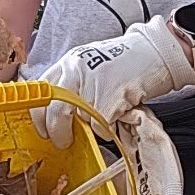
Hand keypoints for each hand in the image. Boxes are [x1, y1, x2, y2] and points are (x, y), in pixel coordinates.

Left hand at [32, 16, 194, 147]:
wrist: (154, 52)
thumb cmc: (124, 62)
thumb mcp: (90, 65)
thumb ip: (72, 84)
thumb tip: (57, 113)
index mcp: (69, 63)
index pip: (40, 92)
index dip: (39, 116)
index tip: (43, 130)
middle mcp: (76, 71)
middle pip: (54, 112)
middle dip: (57, 133)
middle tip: (62, 141)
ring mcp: (92, 83)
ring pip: (80, 121)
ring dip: (90, 128)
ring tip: (101, 120)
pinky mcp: (110, 97)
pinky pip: (100, 126)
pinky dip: (108, 129)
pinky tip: (117, 116)